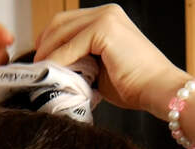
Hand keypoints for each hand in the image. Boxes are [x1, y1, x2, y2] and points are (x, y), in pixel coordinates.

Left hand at [33, 4, 188, 117]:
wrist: (159, 90)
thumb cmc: (135, 86)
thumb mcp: (100, 70)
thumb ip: (80, 62)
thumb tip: (55, 69)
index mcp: (108, 18)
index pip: (68, 22)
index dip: (50, 40)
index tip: (40, 60)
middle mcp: (107, 12)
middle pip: (61, 22)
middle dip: (44, 43)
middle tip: (35, 65)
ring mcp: (106, 17)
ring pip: (62, 31)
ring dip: (47, 52)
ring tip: (39, 71)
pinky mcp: (105, 28)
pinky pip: (70, 45)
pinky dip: (58, 60)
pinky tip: (51, 73)